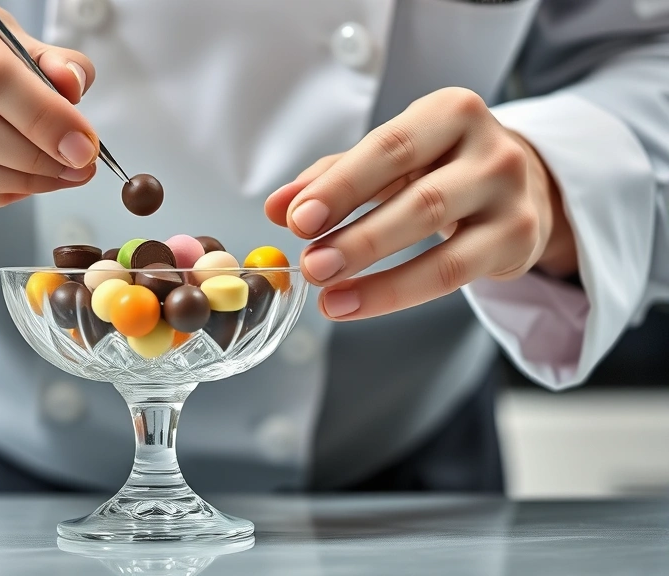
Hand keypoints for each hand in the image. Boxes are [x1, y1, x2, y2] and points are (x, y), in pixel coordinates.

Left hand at [265, 87, 577, 320]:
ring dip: (374, 270)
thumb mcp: (389, 161)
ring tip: (326, 291)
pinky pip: (452, 274)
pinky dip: (395, 293)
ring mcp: (510, 196)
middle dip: (357, 234)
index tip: (298, 219)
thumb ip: (332, 178)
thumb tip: (276, 207)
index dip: (342, 186)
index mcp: (450, 112)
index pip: (390, 147)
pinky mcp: (519, 240)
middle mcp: (491, 148)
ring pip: (437, 240)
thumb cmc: (440, 167)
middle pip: (417, 196)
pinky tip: (353, 304)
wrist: (520, 187)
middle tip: (311, 264)